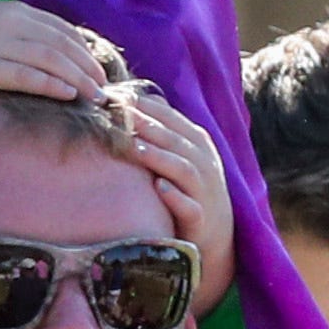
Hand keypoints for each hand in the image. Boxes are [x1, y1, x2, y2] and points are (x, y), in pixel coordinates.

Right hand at [0, 1, 114, 112]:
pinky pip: (27, 76)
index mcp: (9, 11)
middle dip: (88, 65)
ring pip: (51, 60)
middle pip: (62, 44)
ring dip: (79, 78)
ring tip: (96, 97)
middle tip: (106, 87)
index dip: (84, 48)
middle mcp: (7, 22)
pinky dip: (52, 85)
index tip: (99, 67)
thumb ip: (11, 34)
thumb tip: (40, 53)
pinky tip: (69, 96)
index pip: (60, 28)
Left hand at [118, 87, 240, 310]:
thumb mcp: (176, 156)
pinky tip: (159, 188)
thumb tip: (124, 102)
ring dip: (160, 158)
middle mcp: (203, 163)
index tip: (115, 96)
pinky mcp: (201, 218)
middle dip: (148, 126)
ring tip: (135, 148)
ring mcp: (204, 190)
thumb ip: (157, 132)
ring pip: (184, 169)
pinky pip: (190, 206)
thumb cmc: (185, 188)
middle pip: (175, 140)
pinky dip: (175, 197)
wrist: (213, 233)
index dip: (144, 106)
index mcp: (196, 143)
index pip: (170, 118)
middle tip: (120, 114)